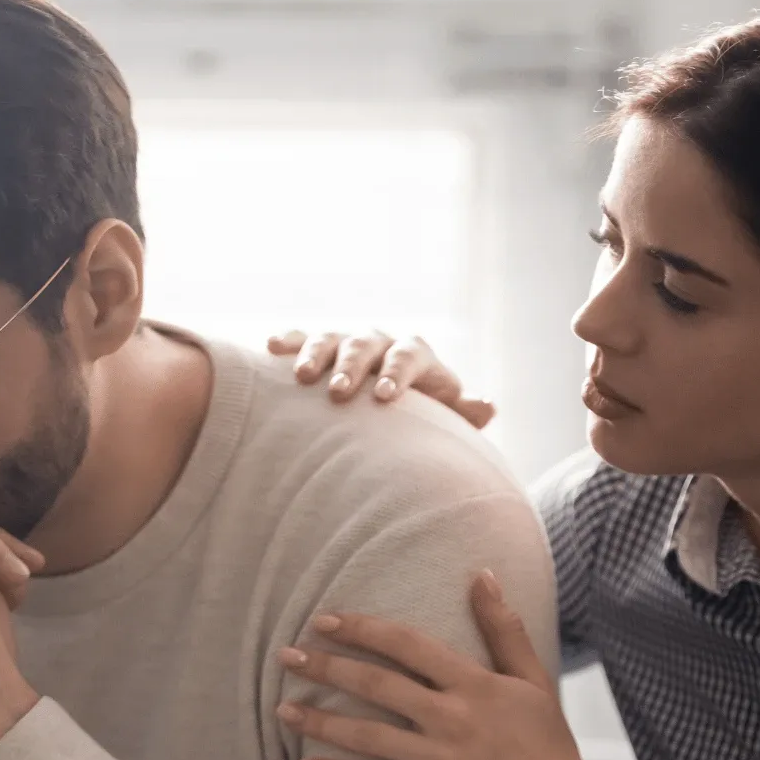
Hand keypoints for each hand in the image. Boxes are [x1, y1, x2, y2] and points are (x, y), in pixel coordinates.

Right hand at [267, 330, 496, 428]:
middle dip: (352, 365)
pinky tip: (271, 347)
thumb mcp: (441, 419)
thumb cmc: (418, 421)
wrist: (388, 409)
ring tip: (303, 377)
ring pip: (332, 338)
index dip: (397, 373)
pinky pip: (302, 338)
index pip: (409, 355)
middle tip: (338, 391)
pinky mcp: (318, 349)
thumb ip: (461, 413)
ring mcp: (347, 344)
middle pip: (367, 344)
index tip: (383, 397)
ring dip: (317, 353)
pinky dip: (289, 341)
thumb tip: (488, 405)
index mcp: (414, 356)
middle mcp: (381, 344)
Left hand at [274, 572, 643, 759]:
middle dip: (325, 668)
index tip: (323, 621)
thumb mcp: (534, 679)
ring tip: (282, 709)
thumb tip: (483, 574)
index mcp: (473, 684)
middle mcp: (450, 719)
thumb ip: (504, 627)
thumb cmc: (550, 745)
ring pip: (365, 736)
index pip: (405, 645)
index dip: (361, 629)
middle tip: (285, 656)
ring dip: (318, 722)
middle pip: (375, 685)